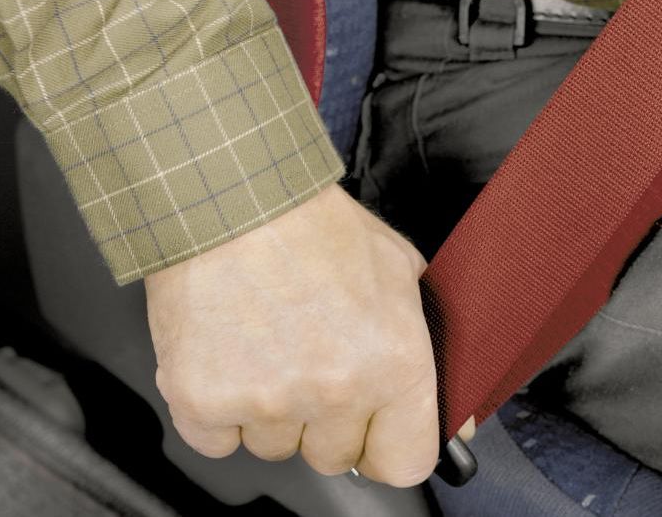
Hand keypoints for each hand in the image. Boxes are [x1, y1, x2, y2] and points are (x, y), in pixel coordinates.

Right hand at [145, 185, 466, 485]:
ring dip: (272, 411)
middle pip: (335, 456)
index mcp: (394, 363)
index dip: (388, 446)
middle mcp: (336, 391)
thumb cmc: (318, 227)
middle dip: (326, 418)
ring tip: (267, 344)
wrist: (235, 197)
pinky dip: (219, 409)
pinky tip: (228, 356)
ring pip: (275, 447)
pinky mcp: (202, 401)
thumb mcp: (402, 273)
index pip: (406, 464)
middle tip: (311, 357)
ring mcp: (267, 401)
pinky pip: (217, 441)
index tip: (375, 430)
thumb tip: (458, 425)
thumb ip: (431, 350)